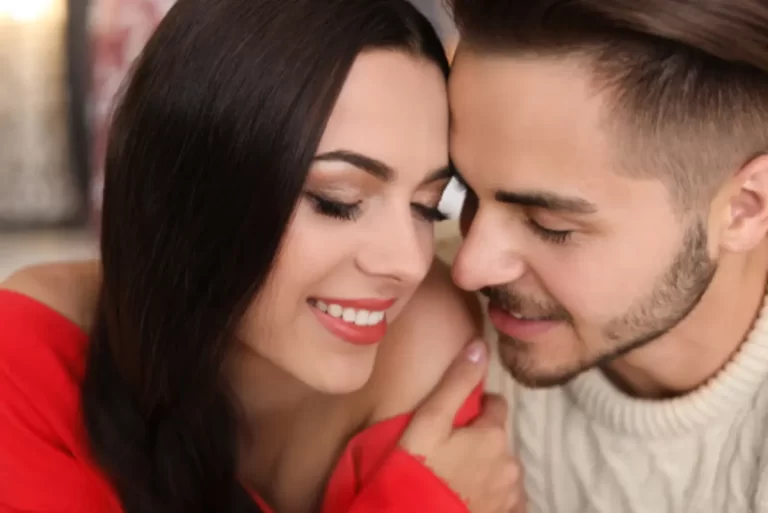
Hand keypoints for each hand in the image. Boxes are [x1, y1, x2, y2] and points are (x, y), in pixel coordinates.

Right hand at [399, 339, 524, 512]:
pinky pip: (507, 499)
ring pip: (503, 469)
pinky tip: (472, 497)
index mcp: (493, 435)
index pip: (496, 405)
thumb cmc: (418, 469)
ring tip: (457, 477)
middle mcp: (510, 462)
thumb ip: (456, 383)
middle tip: (450, 452)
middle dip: (482, 441)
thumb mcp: (429, 421)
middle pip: (499, 439)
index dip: (476, 409)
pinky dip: (494, 495)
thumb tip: (480, 345)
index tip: (455, 420)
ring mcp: (511, 494)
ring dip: (488, 469)